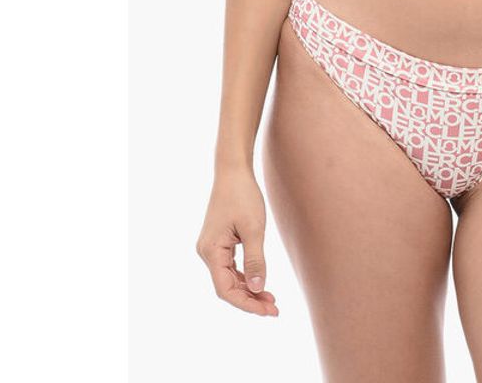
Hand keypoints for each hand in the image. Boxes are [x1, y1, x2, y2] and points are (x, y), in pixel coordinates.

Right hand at [196, 167, 278, 315]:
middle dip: (250, 299)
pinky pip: (230, 267)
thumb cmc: (243, 195)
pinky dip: (244, 276)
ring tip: (271, 299)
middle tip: (274, 308)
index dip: (246, 303)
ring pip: (229, 278)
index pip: (225, 290)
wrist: (233, 170)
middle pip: (226, 287)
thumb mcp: (254, 228)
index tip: (268, 311)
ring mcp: (211, 248)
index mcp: (211, 251)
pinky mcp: (218, 242)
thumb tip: (258, 288)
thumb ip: (255, 260)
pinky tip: (260, 281)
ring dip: (248, 289)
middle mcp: (207, 252)